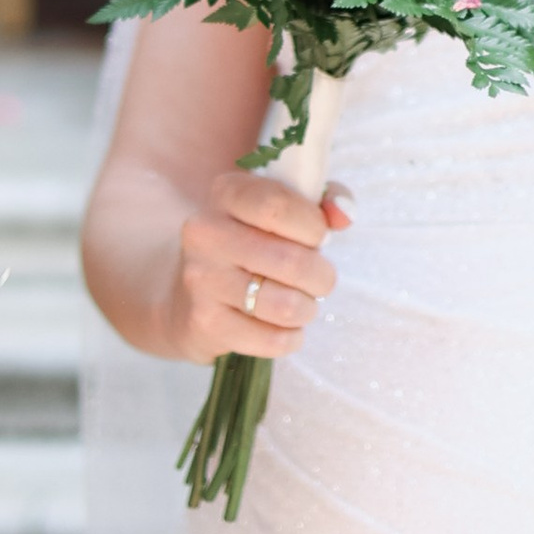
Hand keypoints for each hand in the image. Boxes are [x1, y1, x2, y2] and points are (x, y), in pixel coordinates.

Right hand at [174, 164, 351, 366]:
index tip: (319, 237)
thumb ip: (322, 201)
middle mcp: (206, 233)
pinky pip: (273, 340)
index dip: (313, 227)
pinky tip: (282, 327)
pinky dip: (290, 338)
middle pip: (290, 261)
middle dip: (321, 276)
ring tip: (300, 303)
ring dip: (307, 309)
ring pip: (285, 306)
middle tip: (318, 279)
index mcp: (226, 193)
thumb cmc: (253, 243)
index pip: (277, 207)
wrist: (188, 295)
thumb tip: (344, 214)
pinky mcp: (204, 323)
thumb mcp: (282, 209)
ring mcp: (201, 280)